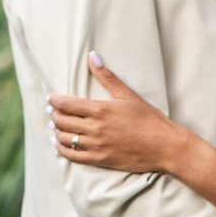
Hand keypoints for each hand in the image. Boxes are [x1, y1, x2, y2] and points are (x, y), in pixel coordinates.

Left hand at [49, 55, 182, 175]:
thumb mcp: (128, 95)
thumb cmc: (149, 119)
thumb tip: (92, 56)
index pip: (66, 104)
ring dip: (56, 131)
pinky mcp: (100, 160)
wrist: (164, 146)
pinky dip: (62, 149)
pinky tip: (60, 144)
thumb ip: (107, 76)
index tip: (51, 98)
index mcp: (100, 110)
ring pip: (65, 139)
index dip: (54, 100)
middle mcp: (95, 128)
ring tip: (54, 126)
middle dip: (54, 114)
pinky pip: (73, 156)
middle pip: (62, 121)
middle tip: (52, 110)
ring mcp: (96, 146)